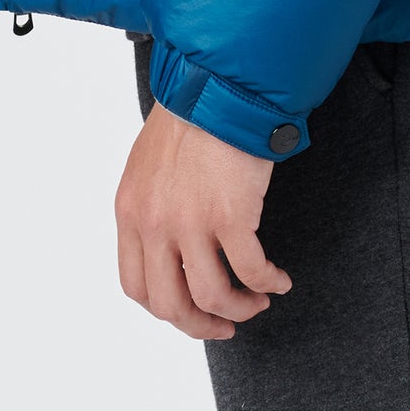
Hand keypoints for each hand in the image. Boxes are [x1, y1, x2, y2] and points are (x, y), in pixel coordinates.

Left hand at [115, 101, 291, 340]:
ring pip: (212, 296)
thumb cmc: (190, 115)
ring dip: (239, 309)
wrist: (219, 85)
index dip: (166, 309)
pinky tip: (279, 279)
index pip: (136, 286)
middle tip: (225, 325)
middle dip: (201, 324)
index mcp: (130, 212)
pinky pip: (250, 270)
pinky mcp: (231, 215)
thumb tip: (168, 245)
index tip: (191, 312)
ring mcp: (191, 222)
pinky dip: (267, 282)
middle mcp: (154, 224)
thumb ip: (151, 208)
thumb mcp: (148, 165)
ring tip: (258, 302)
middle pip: (170, 304)